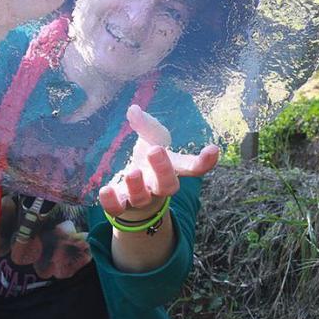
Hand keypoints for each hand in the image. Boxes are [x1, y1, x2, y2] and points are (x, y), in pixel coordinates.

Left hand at [98, 105, 219, 219]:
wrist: (130, 191)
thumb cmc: (146, 160)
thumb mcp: (150, 140)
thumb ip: (146, 126)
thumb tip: (133, 110)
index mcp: (171, 169)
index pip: (192, 167)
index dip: (205, 162)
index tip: (213, 149)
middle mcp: (158, 186)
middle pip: (167, 185)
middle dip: (163, 170)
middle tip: (155, 150)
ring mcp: (140, 198)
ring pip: (142, 198)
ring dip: (136, 187)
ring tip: (133, 172)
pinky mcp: (120, 206)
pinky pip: (116, 209)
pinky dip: (110, 202)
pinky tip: (105, 190)